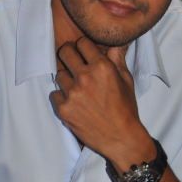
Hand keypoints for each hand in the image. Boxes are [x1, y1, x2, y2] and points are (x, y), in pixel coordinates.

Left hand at [50, 36, 146, 160]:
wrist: (121, 138)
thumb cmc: (126, 109)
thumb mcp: (127, 80)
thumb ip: (117, 59)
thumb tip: (114, 43)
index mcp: (102, 67)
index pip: (82, 43)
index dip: (83, 47)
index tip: (84, 54)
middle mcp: (85, 77)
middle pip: (65, 52)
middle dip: (69, 55)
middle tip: (73, 64)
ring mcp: (72, 93)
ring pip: (59, 75)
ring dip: (66, 80)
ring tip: (78, 91)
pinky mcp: (64, 109)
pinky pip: (54, 94)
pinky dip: (62, 98)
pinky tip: (74, 104)